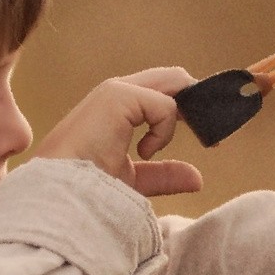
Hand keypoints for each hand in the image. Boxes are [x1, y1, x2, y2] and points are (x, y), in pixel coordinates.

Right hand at [30, 68, 203, 199]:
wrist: (61, 195)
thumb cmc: (86, 192)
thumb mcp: (133, 182)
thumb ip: (163, 174)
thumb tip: (197, 177)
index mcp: (118, 109)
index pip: (163, 93)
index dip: (190, 108)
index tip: (210, 137)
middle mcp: (118, 94)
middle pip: (174, 79)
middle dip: (200, 101)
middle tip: (213, 137)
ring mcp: (116, 92)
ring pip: (175, 81)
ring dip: (193, 110)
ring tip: (196, 140)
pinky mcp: (118, 96)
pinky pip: (164, 106)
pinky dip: (164, 132)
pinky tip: (144, 151)